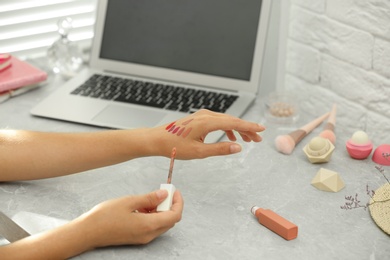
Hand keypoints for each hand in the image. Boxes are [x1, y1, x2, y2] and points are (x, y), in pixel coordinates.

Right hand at [79, 189, 182, 247]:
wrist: (87, 232)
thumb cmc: (105, 216)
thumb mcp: (129, 201)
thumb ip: (149, 198)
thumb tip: (164, 194)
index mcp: (148, 225)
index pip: (174, 216)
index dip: (178, 202)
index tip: (174, 190)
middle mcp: (148, 235)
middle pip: (170, 220)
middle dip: (170, 205)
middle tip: (163, 191)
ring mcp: (143, 238)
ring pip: (161, 223)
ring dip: (161, 210)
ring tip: (150, 198)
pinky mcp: (137, 237)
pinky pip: (152, 226)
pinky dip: (153, 215)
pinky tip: (142, 206)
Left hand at [150, 109, 265, 158]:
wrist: (158, 140)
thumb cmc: (175, 146)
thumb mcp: (199, 152)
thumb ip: (220, 149)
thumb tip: (238, 148)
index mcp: (207, 122)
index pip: (234, 122)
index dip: (249, 126)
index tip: (262, 129)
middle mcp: (206, 116)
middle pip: (232, 120)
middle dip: (246, 129)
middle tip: (258, 138)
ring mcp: (202, 116)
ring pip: (226, 121)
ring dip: (238, 129)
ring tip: (247, 140)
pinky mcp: (199, 119)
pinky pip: (218, 122)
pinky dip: (227, 129)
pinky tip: (231, 138)